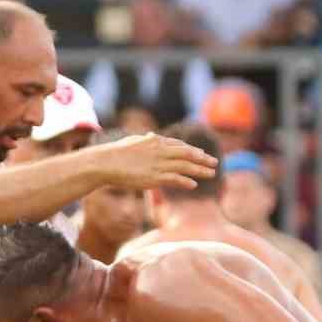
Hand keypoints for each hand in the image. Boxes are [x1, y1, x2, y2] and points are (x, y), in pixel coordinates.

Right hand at [101, 133, 217, 190]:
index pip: (179, 145)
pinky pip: (175, 179)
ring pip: (185, 166)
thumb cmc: (115, 153)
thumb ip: (145, 140)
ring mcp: (158, 164)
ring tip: (212, 174)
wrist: (105, 163)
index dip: (192, 150)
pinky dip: (185, 181)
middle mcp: (160, 151)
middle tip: (215, 162)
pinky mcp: (154, 177)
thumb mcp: (133, 142)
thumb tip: (151, 136)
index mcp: (155, 142)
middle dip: (202, 158)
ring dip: (200, 170)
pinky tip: (194, 185)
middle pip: (187, 154)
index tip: (201, 154)